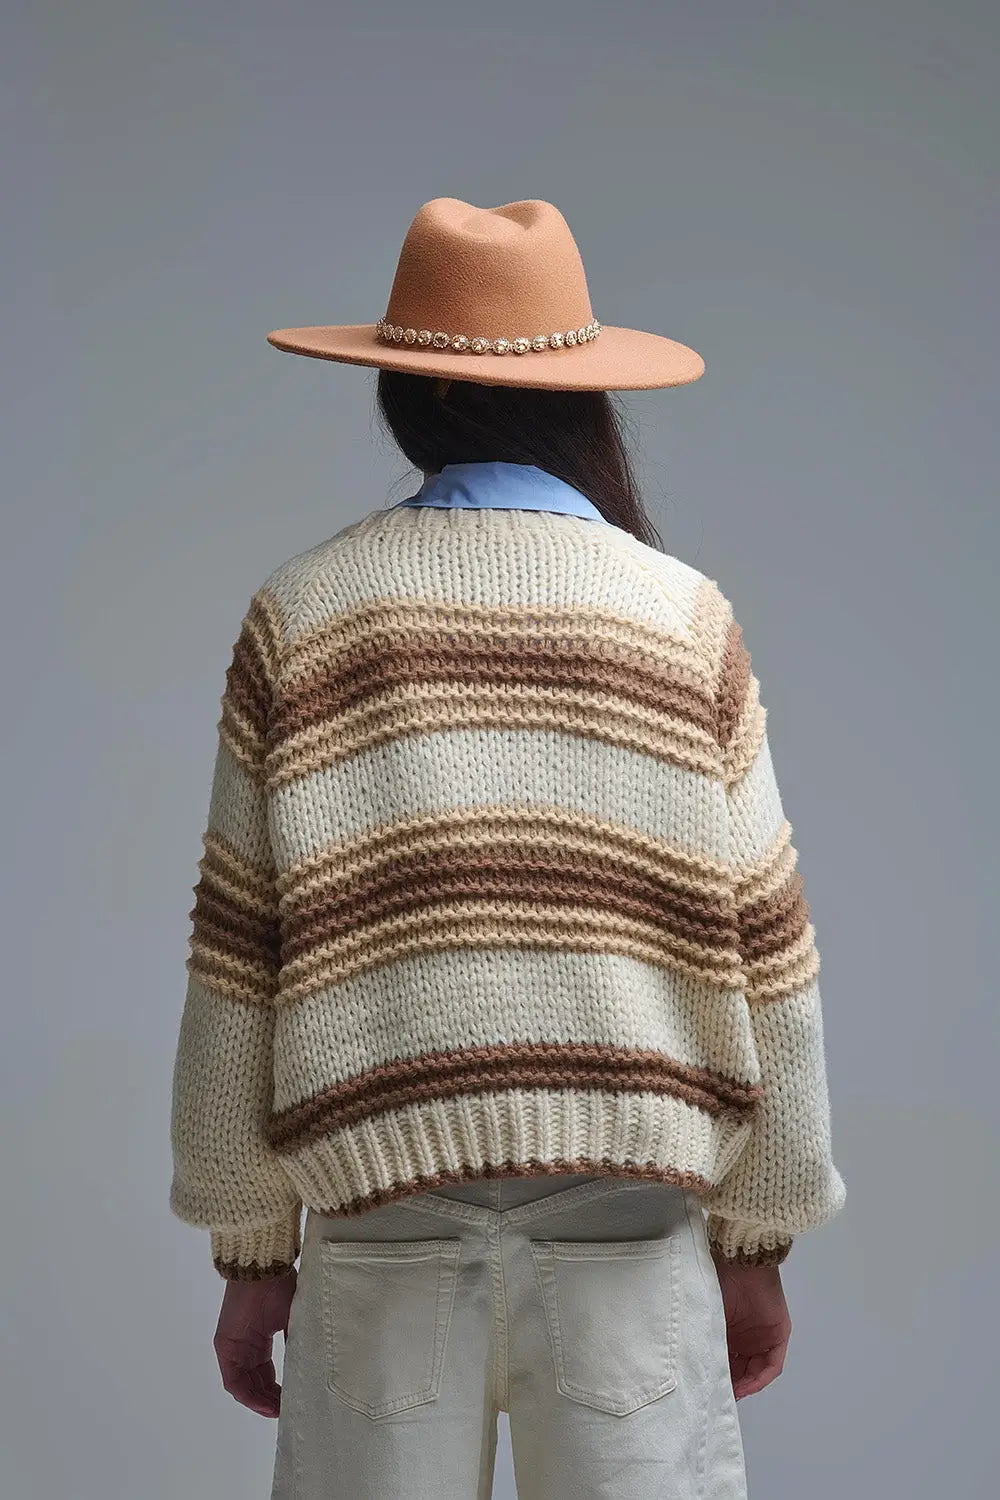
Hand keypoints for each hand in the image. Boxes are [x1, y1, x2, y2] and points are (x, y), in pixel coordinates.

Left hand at [213, 1268, 296, 1416]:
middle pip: (254, 1383)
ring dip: (260, 1401)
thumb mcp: (294, 1318)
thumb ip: (298, 1343)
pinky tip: (265, 1405)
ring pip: (244, 1386)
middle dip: (270, 1400)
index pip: (266, 1373)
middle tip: (286, 1412)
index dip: (278, 1391)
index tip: (292, 1402)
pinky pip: (234, 1381)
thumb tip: (312, 1366)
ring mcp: (233, 1348)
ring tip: (278, 1412)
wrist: (261, 1268)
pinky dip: (249, 1396)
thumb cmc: (280, 1286)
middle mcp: (244, 1346)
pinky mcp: (225, 1348)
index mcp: (259, 1337)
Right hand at [711, 1254, 791, 1400]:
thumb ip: (703, 1337)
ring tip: (731, 1394)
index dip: (717, 1377)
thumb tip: (691, 1364)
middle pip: (740, 1369)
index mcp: (727, 1329)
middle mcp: (745, 1336)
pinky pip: (772, 1365)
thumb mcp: (706, 1314)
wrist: (741, 1264)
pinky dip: (760, 1378)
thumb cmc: (719, 1282)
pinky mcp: (779, 1336)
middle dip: (730, 1385)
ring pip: (755, 1370)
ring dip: (745, 1385)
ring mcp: (763, 1337)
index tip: (706, 1390)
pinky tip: (748, 1385)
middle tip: (718, 1396)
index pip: (724, 1361)